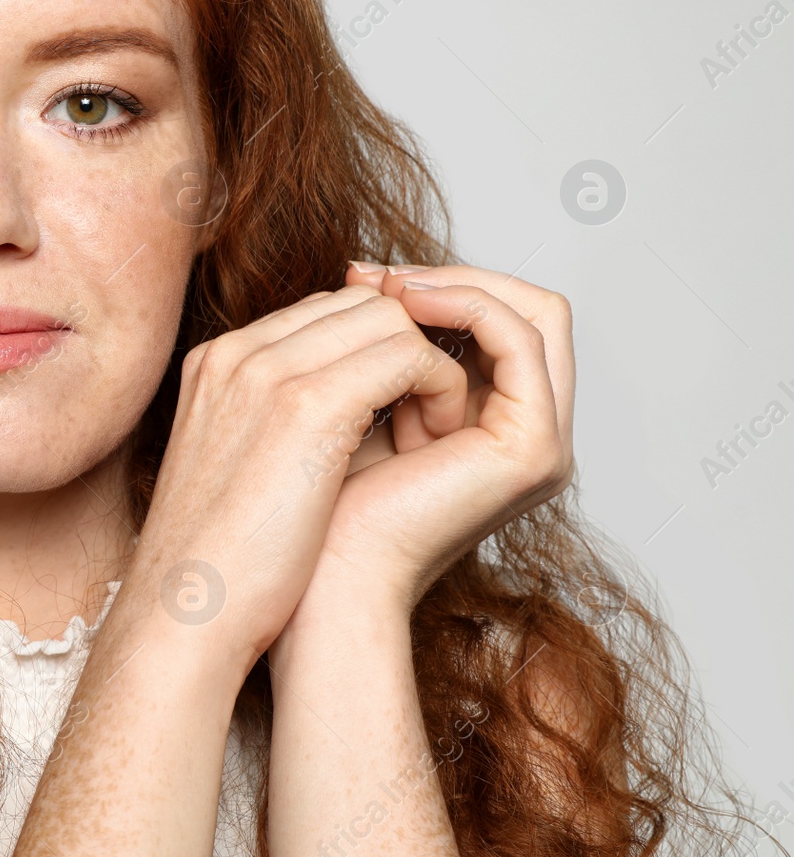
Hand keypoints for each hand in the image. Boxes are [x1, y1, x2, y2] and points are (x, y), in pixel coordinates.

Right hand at [126, 283, 470, 671]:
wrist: (183, 617)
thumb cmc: (217, 570)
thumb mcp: (237, 474)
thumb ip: (276, 426)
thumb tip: (340, 422)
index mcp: (216, 366)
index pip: (320, 312)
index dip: (374, 351)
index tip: (401, 406)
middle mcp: (238, 353)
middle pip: (359, 302)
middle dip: (409, 347)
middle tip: (429, 413)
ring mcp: (268, 371)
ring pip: (390, 318)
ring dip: (430, 366)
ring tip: (433, 430)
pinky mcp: (309, 405)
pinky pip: (410, 354)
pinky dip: (439, 390)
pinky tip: (435, 440)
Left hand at [294, 262, 575, 620]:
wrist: (318, 583)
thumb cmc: (316, 511)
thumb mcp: (348, 407)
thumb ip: (375, 352)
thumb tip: (366, 276)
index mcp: (488, 427)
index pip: (494, 321)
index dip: (433, 285)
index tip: (357, 275)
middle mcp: (525, 434)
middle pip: (524, 309)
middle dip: (447, 275)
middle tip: (372, 273)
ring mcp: (539, 442)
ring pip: (533, 311)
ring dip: (455, 284)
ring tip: (386, 287)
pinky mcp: (532, 448)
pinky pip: (519, 338)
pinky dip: (466, 304)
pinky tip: (404, 305)